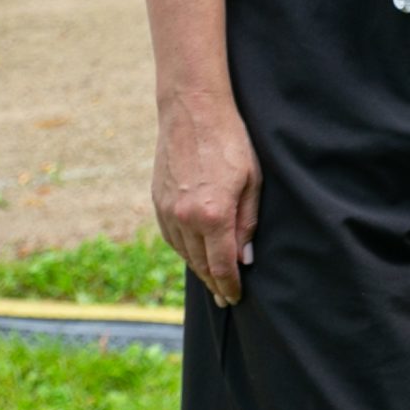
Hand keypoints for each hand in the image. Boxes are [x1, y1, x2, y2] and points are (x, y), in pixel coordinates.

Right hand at [152, 88, 259, 306]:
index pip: (221, 265)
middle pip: (200, 264)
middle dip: (214, 283)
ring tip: (212, 280)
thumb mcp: (252, 181)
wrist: (193, 111)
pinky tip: (194, 253)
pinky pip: (171, 236)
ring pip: (183, 252)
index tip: (236, 297)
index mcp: (212, 215)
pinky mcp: (157, 201)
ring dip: (198, 268)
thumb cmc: (231, 141)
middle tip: (225, 298)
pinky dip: (184, 249)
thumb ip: (247, 222)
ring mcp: (167, 210)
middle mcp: (185, 218)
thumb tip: (245, 258)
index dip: (230, 285)